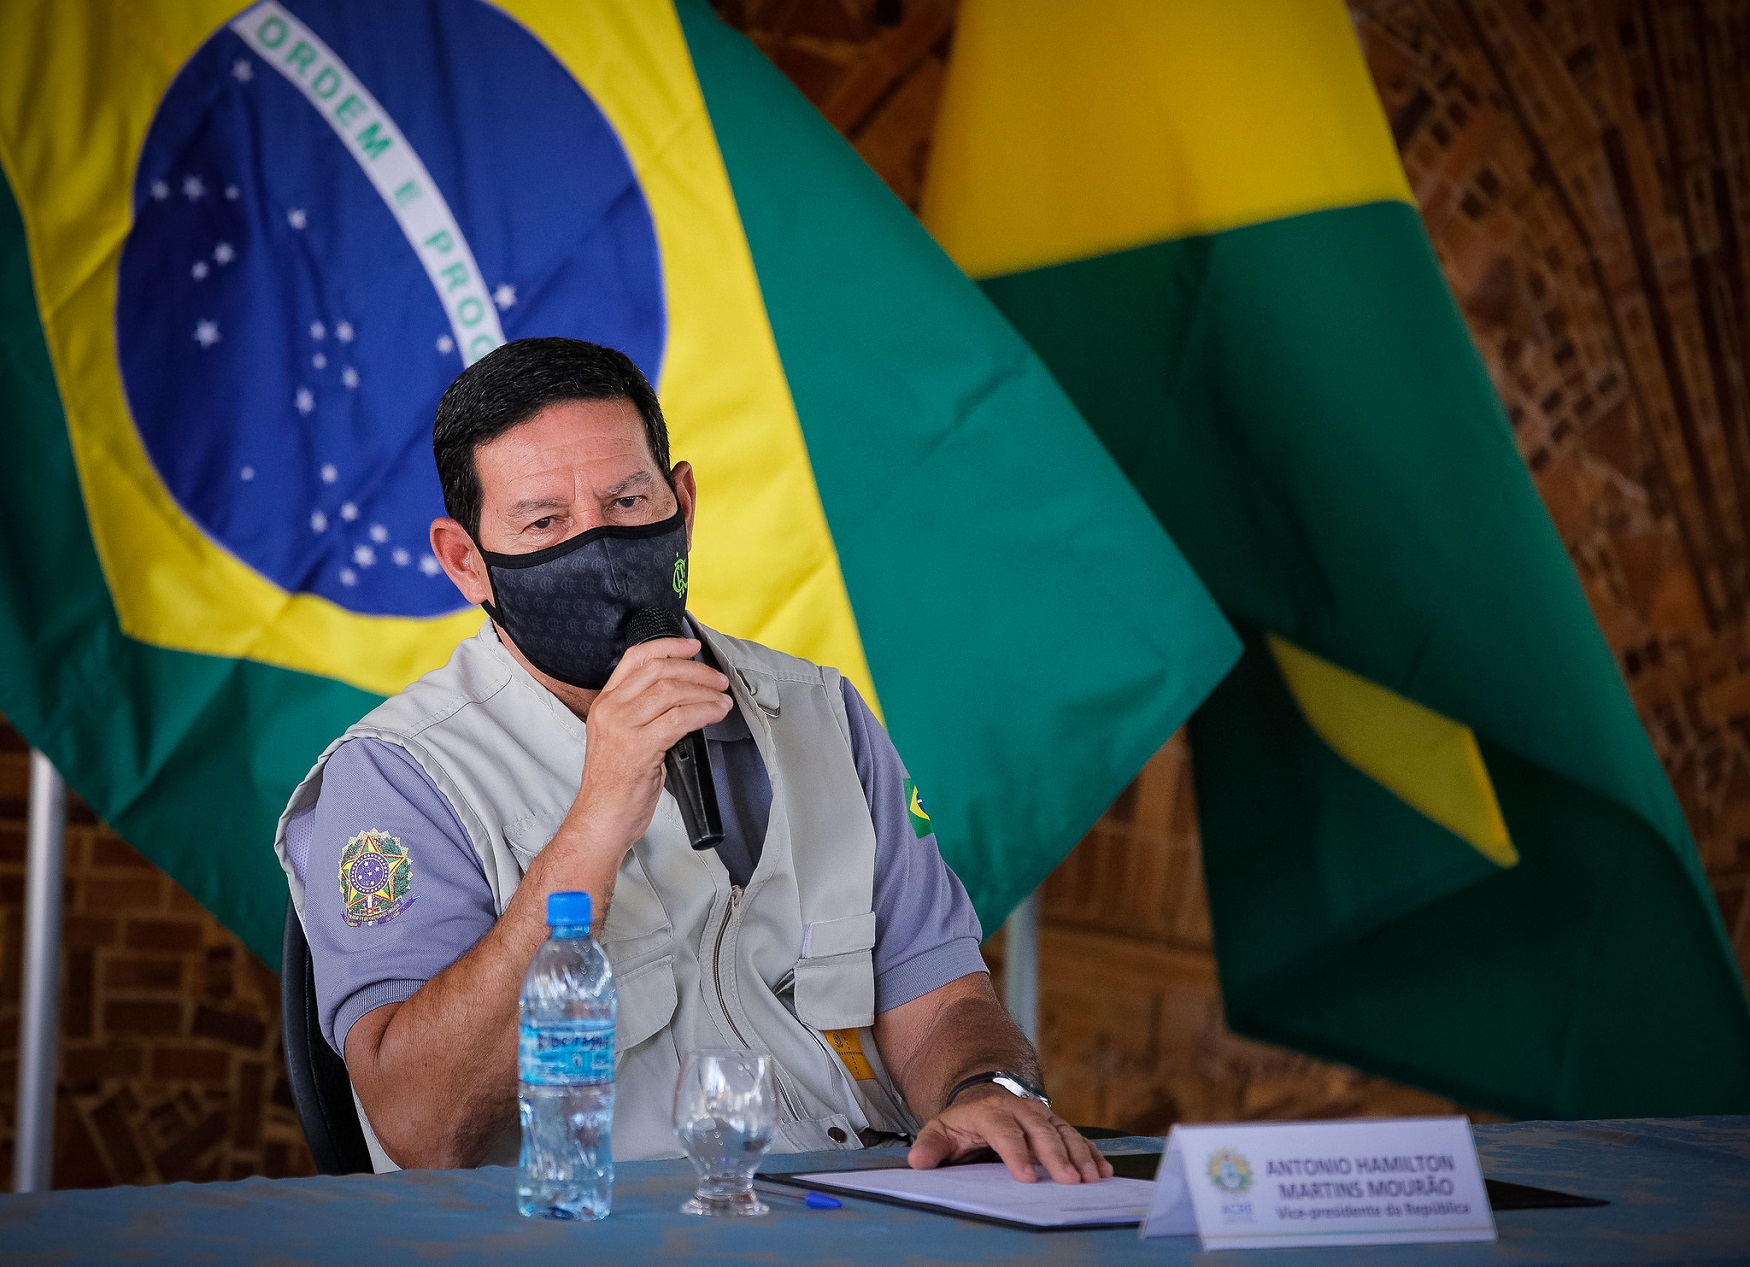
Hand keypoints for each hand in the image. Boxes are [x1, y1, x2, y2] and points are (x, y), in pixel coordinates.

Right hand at [564, 637, 730, 855]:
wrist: (601, 820)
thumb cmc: (615, 786)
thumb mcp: (620, 739)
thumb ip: (642, 714)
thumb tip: (682, 697)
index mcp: (605, 704)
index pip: (635, 658)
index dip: (668, 646)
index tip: (692, 647)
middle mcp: (611, 710)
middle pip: (658, 671)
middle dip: (695, 671)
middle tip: (717, 679)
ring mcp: (622, 727)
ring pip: (671, 692)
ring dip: (704, 691)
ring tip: (722, 698)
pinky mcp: (639, 747)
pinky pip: (680, 718)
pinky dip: (704, 712)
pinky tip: (717, 713)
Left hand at [907, 1084, 1113, 1183]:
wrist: (983, 1095)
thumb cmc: (963, 1121)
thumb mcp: (941, 1129)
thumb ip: (931, 1146)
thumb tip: (917, 1161)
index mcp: (991, 1111)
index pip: (1005, 1132)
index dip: (1016, 1154)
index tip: (1026, 1177)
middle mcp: (1021, 1110)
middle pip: (1041, 1131)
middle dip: (1057, 1156)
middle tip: (1069, 1181)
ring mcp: (1042, 1115)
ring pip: (1064, 1132)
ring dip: (1080, 1155)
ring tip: (1092, 1178)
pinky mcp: (1056, 1124)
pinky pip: (1077, 1137)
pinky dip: (1091, 1153)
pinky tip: (1103, 1171)